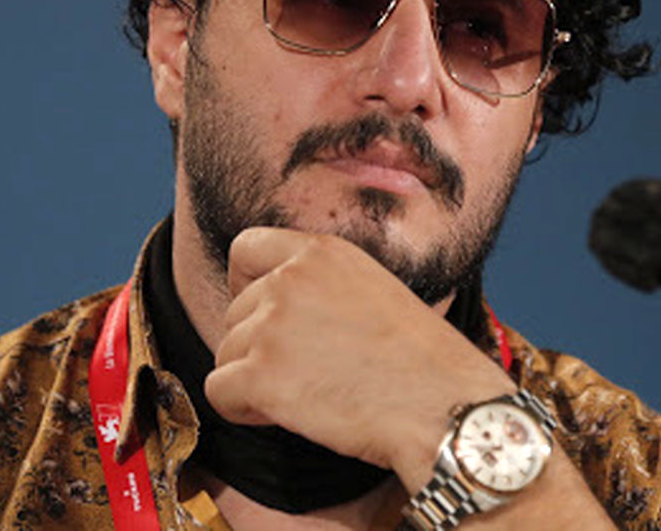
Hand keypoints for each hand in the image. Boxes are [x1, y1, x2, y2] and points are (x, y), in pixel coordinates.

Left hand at [202, 226, 515, 487]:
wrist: (442, 403)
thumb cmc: (422, 361)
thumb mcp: (372, 290)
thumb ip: (320, 285)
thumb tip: (277, 310)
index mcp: (322, 252)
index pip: (245, 248)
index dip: (245, 284)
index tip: (267, 315)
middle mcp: (290, 278)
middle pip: (234, 312)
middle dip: (258, 346)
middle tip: (309, 371)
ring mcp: (271, 324)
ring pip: (226, 354)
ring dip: (255, 381)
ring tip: (311, 393)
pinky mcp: (259, 374)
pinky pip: (218, 393)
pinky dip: (244, 410)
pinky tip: (292, 414)